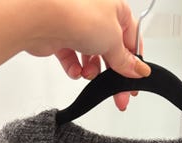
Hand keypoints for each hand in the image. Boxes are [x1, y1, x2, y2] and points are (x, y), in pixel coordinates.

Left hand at [22, 0, 150, 110]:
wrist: (43, 17)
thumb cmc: (79, 15)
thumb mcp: (113, 40)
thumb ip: (126, 60)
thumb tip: (138, 70)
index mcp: (116, 9)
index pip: (131, 40)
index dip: (134, 63)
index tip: (134, 82)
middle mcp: (98, 15)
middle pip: (111, 50)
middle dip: (112, 73)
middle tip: (117, 94)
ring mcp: (78, 25)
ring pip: (91, 56)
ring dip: (92, 71)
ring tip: (89, 74)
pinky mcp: (61, 37)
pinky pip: (72, 58)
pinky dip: (74, 68)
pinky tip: (75, 71)